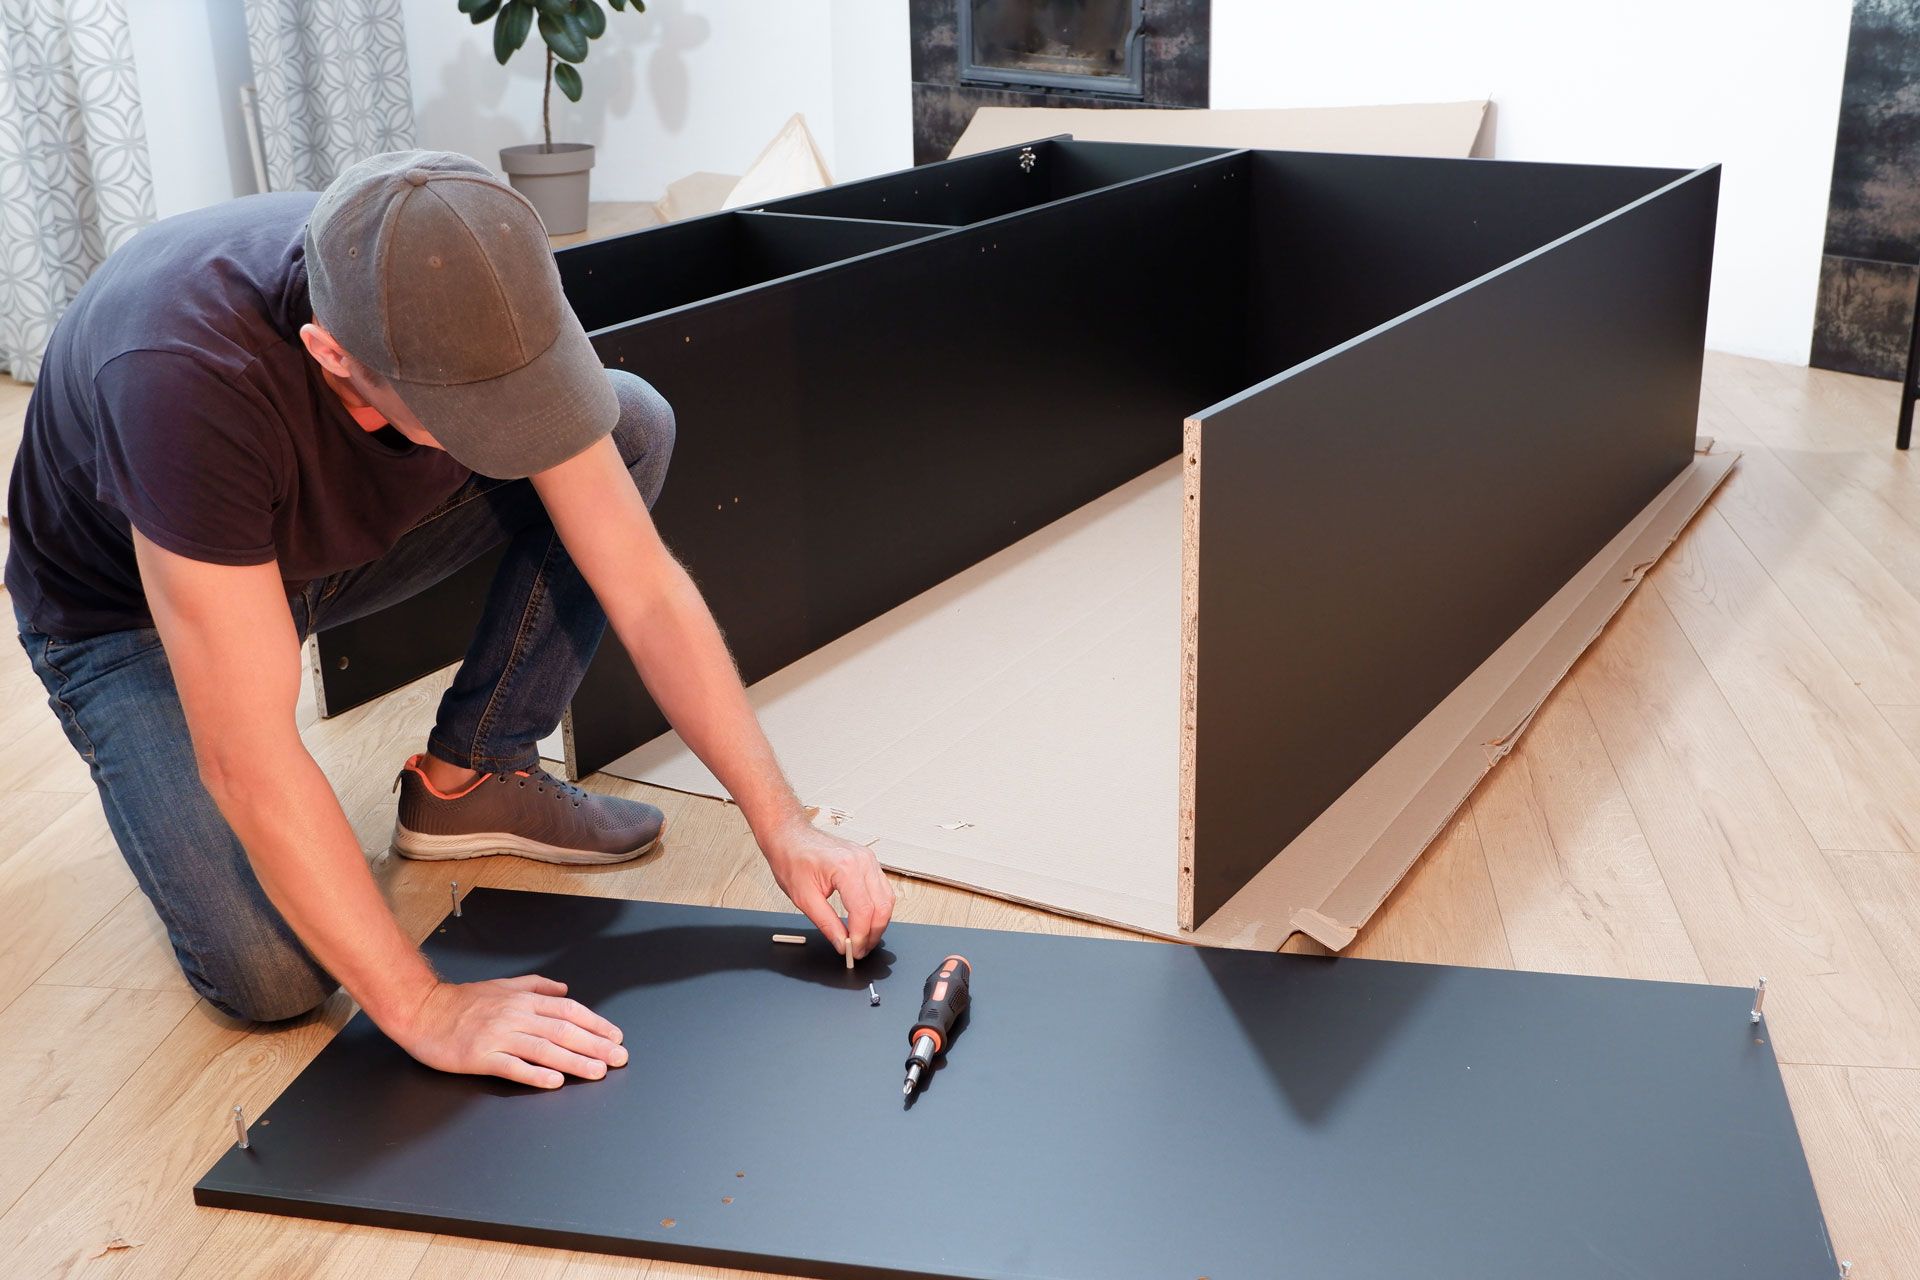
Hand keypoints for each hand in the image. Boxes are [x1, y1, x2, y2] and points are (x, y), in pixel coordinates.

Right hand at [391, 974, 627, 1088]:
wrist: (422, 1011)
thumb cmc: (461, 1001)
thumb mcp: (503, 985)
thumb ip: (536, 987)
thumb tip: (565, 990)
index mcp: (523, 1000)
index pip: (569, 1011)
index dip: (596, 1024)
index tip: (615, 1036)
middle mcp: (515, 1016)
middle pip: (563, 1031)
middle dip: (595, 1045)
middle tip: (619, 1058)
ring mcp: (498, 1036)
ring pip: (544, 1049)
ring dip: (574, 1062)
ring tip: (597, 1071)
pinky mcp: (480, 1056)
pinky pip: (513, 1067)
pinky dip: (536, 1074)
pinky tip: (555, 1082)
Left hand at [763, 816, 895, 959]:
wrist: (790, 836)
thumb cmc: (792, 859)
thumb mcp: (804, 898)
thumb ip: (826, 923)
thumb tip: (842, 944)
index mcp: (845, 868)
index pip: (864, 910)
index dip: (860, 936)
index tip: (853, 951)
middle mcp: (862, 861)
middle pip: (882, 907)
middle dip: (873, 934)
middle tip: (859, 951)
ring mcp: (868, 859)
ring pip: (887, 899)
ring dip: (878, 923)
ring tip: (863, 939)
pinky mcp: (868, 862)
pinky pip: (883, 890)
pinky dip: (878, 909)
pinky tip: (866, 921)